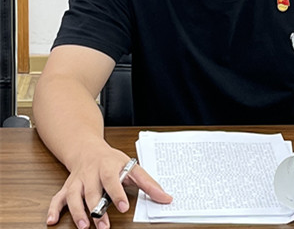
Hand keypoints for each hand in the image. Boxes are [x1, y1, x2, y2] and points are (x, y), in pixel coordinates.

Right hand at [46, 144, 171, 228]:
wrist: (88, 148)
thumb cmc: (112, 160)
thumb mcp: (132, 166)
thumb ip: (148, 184)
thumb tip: (166, 198)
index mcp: (108, 166)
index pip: (112, 179)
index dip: (117, 193)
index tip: (123, 206)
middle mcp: (91, 173)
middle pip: (92, 190)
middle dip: (96, 208)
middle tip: (103, 225)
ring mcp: (78, 180)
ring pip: (74, 195)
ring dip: (77, 211)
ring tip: (83, 226)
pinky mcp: (67, 187)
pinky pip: (58, 198)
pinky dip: (53, 209)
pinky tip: (51, 221)